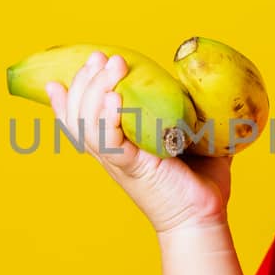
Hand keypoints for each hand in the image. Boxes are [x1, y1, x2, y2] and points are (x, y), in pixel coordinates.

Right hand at [45, 51, 232, 234]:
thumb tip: (206, 90)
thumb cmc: (201, 183)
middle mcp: (112, 154)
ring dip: (96, 89)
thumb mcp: (192, 140)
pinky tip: (113, 97)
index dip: (68, 97)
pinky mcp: (133, 169)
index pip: (81, 120)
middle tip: (101, 57)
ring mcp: (119, 162)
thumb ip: (192, 117)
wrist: (205, 217)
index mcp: (119, 147)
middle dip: (85, 81)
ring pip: (89, 123)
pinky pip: (109, 142)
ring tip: (112, 64)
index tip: (73, 69)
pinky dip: (108, 118)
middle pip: (80, 114)